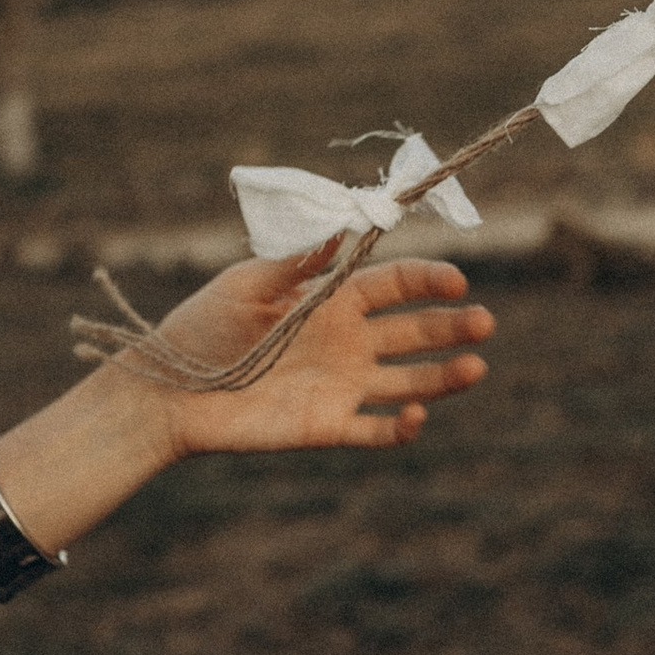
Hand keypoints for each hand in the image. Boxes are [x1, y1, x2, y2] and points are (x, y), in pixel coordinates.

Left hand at [152, 248, 492, 453]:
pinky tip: (415, 417)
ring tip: (476, 368)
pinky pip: (375, 429)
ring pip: (409, 381)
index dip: (428, 281)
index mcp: (332, 299)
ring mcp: (342, 385)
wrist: (170, 392)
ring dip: (444, 377)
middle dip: (451, 326)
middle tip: (484, 322)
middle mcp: (348, 341)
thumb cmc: (203, 328)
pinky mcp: (328, 426)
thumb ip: (295, 262)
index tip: (457, 280)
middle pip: (415, 331)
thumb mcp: (246, 286)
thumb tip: (342, 225)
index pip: (395, 285)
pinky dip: (400, 427)